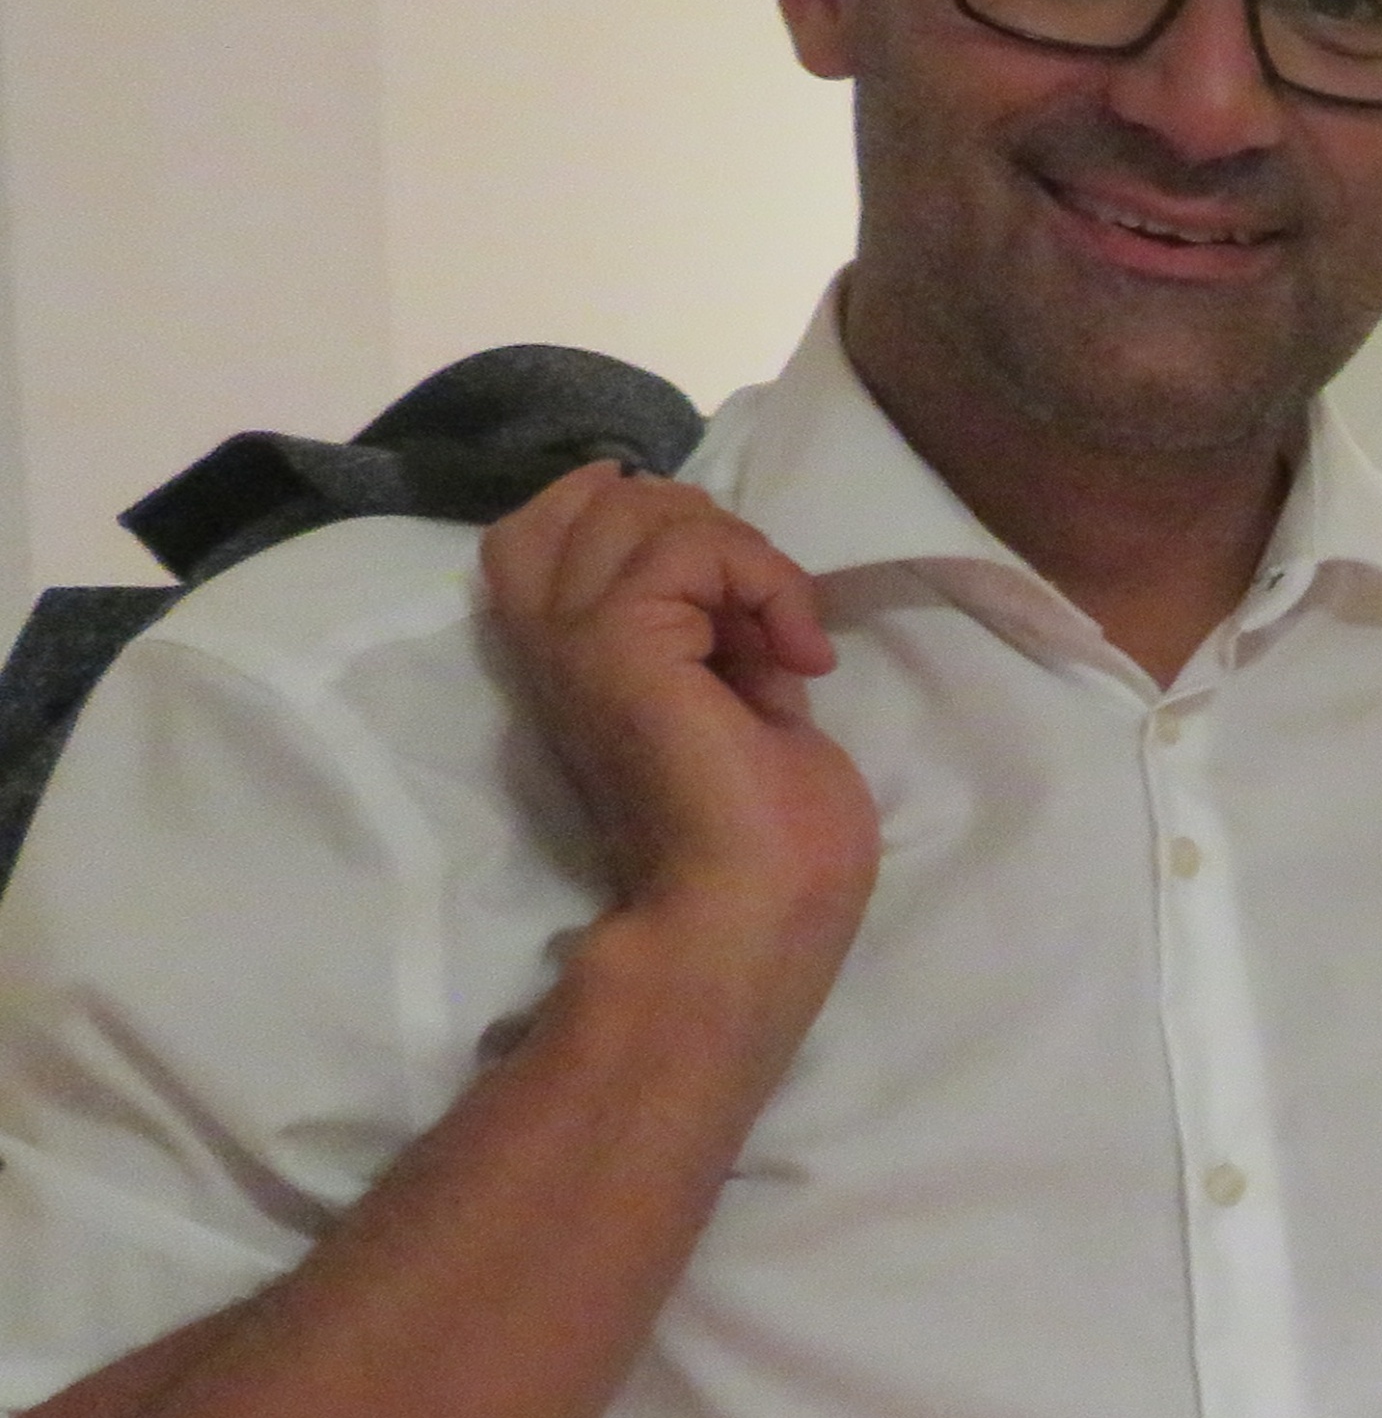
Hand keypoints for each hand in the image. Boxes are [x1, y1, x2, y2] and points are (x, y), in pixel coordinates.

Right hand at [480, 466, 878, 999]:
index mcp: (582, 665)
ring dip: (740, 551)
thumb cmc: (769, 847)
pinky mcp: (613, 645)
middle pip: (587, 501)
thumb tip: (751, 600)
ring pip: (634, 506)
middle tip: (765, 609)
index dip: (635, 514)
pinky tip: (798, 656)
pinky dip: (765, 577)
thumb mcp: (753, 713)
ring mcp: (575, 643)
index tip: (733, 580)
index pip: (548, 529)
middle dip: (699, 522)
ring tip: (783, 638)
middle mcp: (557, 647)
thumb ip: (729, 648)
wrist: (753, 916)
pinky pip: (687, 546)